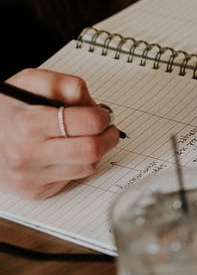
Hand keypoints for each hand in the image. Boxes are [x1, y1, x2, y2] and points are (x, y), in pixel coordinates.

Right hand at [0, 69, 119, 199]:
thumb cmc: (5, 110)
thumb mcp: (27, 83)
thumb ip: (62, 84)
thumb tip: (91, 104)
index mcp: (27, 123)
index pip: (88, 123)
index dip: (102, 116)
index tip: (101, 114)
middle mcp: (27, 153)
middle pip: (92, 149)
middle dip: (108, 137)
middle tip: (106, 128)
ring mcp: (31, 176)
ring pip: (88, 167)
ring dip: (95, 151)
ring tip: (85, 138)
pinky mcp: (35, 191)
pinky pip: (73, 179)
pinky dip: (77, 164)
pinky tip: (66, 153)